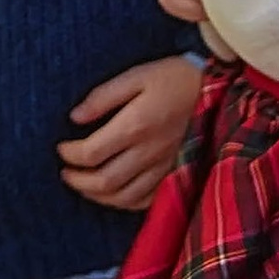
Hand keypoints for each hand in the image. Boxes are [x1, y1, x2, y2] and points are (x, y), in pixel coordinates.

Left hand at [59, 55, 201, 211]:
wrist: (218, 89)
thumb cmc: (174, 78)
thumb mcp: (137, 76)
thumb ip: (103, 97)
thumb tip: (75, 117)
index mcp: (136, 126)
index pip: (91, 153)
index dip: (70, 155)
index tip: (61, 148)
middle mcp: (149, 152)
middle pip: (104, 181)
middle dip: (78, 181)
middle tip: (65, 172)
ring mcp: (164, 167)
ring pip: (123, 197)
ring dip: (97, 196)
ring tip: (83, 185)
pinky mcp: (175, 174)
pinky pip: (146, 200)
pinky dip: (124, 202)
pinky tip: (114, 193)